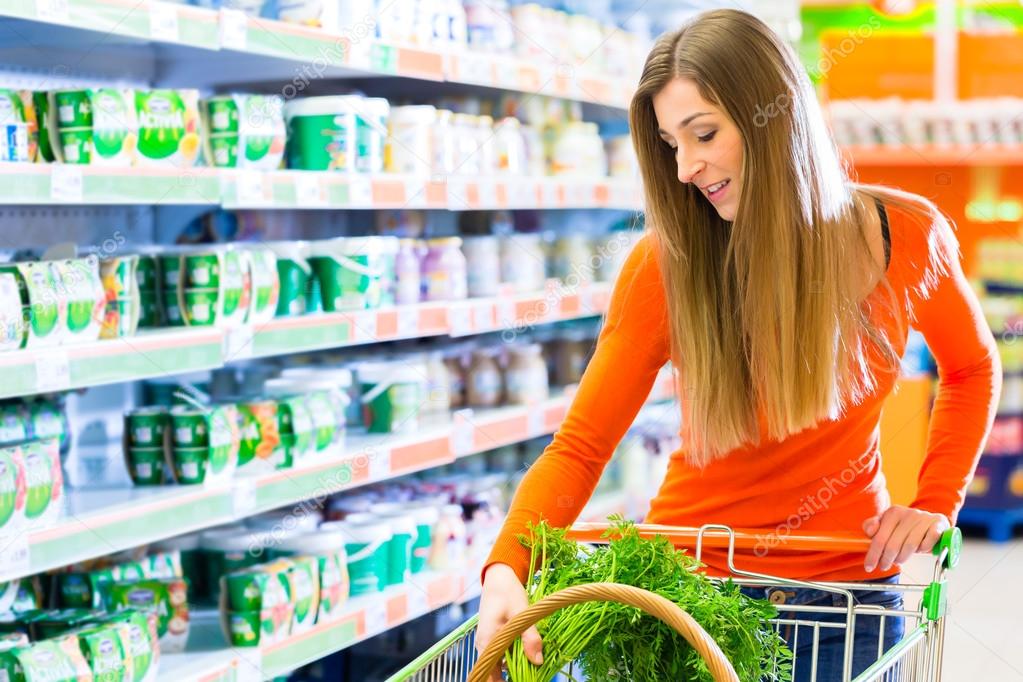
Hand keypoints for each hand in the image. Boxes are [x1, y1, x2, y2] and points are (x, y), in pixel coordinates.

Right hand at [476, 563, 542, 680]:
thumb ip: (530, 637)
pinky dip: (512, 659)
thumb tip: (537, 662)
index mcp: (487, 641)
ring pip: (498, 664)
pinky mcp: (492, 637)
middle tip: (529, 676)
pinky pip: (500, 655)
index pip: (487, 675)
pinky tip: (526, 656)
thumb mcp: (522, 613)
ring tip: (531, 669)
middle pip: (493, 672)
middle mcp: (483, 644)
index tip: (520, 681)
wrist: (499, 577)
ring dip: (512, 669)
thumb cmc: (508, 592)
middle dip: (509, 678)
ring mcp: (486, 641)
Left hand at [863, 506, 949, 572]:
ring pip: (910, 545)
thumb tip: (870, 531)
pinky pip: (928, 543)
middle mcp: (909, 513)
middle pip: (894, 544)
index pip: (880, 538)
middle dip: (887, 559)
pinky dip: (922, 550)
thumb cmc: (906, 526)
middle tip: (884, 566)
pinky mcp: (938, 525)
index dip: (873, 554)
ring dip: (903, 557)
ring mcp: (924, 518)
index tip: (869, 566)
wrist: (932, 521)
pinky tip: (919, 550)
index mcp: (893, 512)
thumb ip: (872, 526)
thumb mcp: (887, 523)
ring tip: (899, 560)